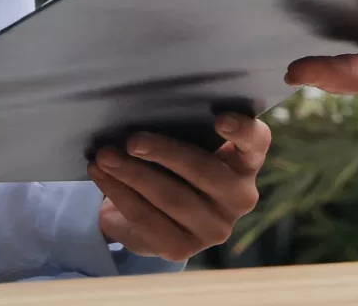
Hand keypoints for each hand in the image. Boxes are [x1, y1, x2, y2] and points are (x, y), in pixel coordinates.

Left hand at [88, 112, 269, 261]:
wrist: (156, 217)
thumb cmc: (174, 167)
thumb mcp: (187, 146)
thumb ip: (184, 128)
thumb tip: (143, 107)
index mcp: (246, 163)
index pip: (255, 143)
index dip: (242, 130)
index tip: (219, 119)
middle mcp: (240, 198)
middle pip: (204, 170)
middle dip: (164, 153)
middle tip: (132, 140)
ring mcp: (214, 228)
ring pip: (171, 197)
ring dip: (132, 174)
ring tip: (105, 157)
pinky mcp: (183, 249)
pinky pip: (147, 218)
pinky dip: (120, 194)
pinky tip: (102, 177)